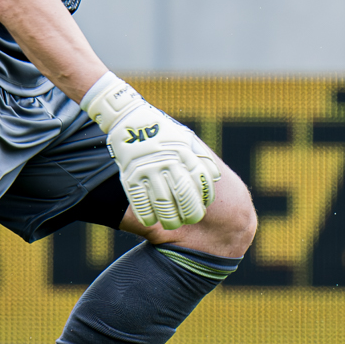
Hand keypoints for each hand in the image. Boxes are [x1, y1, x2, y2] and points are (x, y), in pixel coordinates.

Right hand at [82, 73, 218, 229]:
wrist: (129, 119)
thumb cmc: (162, 133)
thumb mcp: (186, 139)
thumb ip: (201, 158)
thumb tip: (214, 177)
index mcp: (184, 152)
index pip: (200, 181)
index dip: (203, 198)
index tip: (202, 206)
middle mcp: (168, 161)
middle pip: (184, 194)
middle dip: (190, 212)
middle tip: (190, 219)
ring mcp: (149, 169)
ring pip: (163, 202)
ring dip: (170, 218)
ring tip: (172, 223)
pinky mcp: (130, 175)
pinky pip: (140, 202)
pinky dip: (147, 215)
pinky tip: (151, 220)